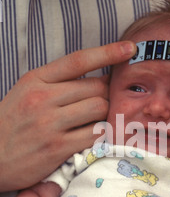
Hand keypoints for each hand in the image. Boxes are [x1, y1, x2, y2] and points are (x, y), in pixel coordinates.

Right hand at [0, 41, 136, 191]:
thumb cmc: (13, 123)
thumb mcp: (26, 92)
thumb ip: (56, 82)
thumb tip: (96, 76)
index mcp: (35, 80)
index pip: (78, 60)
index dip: (108, 52)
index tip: (129, 48)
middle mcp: (43, 98)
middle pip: (96, 87)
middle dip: (106, 94)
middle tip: (101, 103)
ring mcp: (50, 124)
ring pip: (99, 108)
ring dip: (105, 114)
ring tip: (96, 120)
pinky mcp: (58, 147)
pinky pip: (95, 134)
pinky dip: (100, 134)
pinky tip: (94, 136)